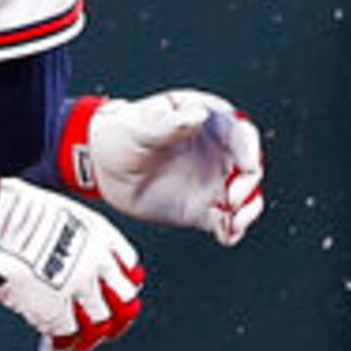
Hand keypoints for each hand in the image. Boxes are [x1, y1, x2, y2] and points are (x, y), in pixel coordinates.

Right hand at [0, 176, 145, 350]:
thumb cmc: (8, 208)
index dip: (122, 281)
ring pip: (101, 322)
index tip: (115, 290)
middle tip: (107, 324)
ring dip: (90, 335)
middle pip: (124, 299)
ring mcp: (80, 287)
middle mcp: (97, 261)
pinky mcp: (56, 309)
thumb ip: (67, 235)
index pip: (128, 265)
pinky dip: (59, 346)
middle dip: (116, 314)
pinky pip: (67, 336)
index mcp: (100, 233)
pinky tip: (49, 348)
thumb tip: (54, 252)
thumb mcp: (56, 212)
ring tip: (78, 342)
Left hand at [66, 89, 267, 244]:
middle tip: (233, 197)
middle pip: (249, 168)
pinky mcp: (202, 210)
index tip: (247, 164)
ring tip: (235, 222)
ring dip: (247, 211)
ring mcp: (211, 182)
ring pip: (244, 198)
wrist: (102, 166)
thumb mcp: (142, 123)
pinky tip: (227, 235)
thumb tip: (198, 115)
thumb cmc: (123, 133)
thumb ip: (171, 122)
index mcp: (208, 124)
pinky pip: (225, 222)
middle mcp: (217, 153)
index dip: (249, 148)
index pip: (241, 132)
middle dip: (249, 185)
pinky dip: (231, 230)